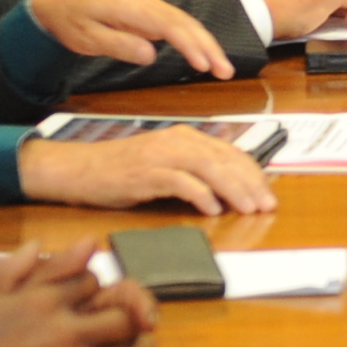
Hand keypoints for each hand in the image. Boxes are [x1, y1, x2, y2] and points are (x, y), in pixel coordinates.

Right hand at [19, 121, 278, 214]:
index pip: (229, 153)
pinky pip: (179, 181)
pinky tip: (212, 208)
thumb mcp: (162, 166)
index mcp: (184, 137)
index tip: (268, 193)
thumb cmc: (119, 171)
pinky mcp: (145, 172)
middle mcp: (176, 141)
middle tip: (267, 205)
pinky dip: (199, 194)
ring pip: (208, 168)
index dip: (253, 174)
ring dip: (232, 189)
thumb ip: (192, 172)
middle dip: (250, 184)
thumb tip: (226, 191)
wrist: (78, 169)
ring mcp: (160, 155)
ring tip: (248, 208)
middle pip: (224, 159)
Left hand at [24, 0, 234, 80]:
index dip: (189, 45)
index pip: (169, 26)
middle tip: (226, 71)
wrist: (56, 3)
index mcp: (130, 6)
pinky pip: (177, 24)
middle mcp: (145, 0)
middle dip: (208, 46)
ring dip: (205, 43)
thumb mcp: (86, 38)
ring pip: (185, 22)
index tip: (204, 65)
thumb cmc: (69, 21)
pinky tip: (203, 54)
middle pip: (185, 22)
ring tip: (222, 67)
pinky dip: (193, 39)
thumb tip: (151, 55)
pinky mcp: (149, 10)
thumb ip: (118, 45)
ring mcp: (149, 4)